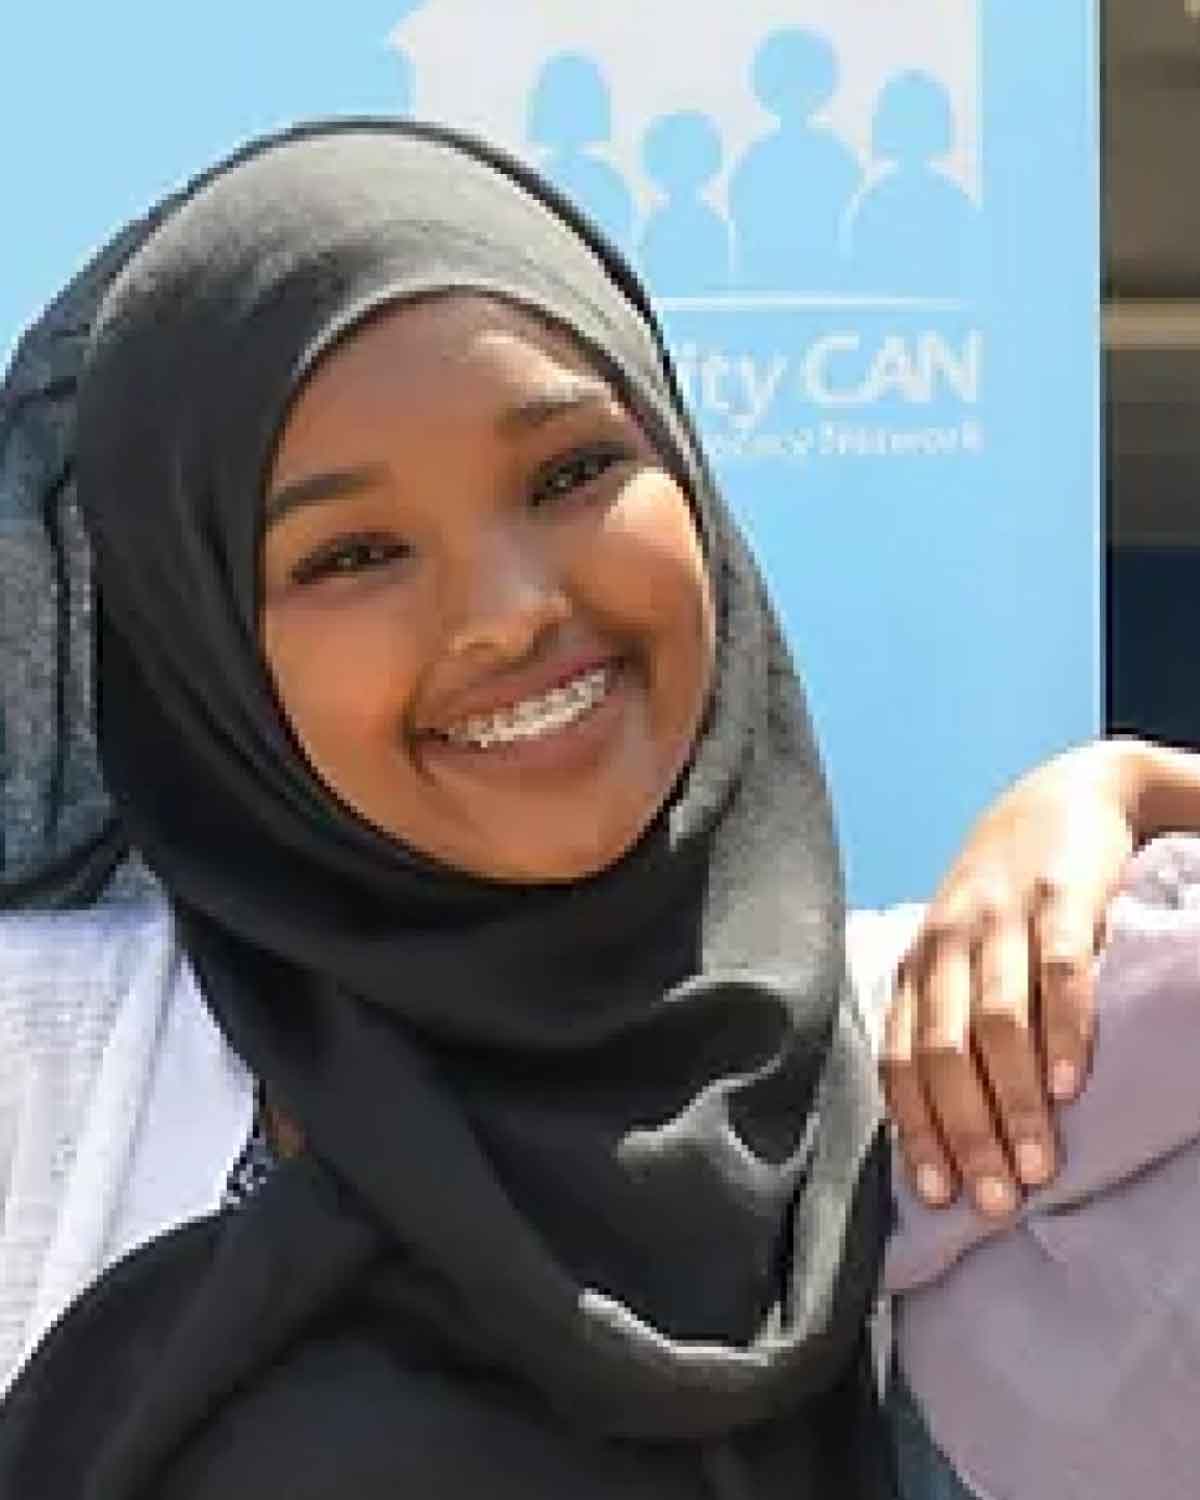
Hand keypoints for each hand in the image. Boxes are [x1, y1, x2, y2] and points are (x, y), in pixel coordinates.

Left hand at [882, 741, 1138, 1216]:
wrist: (1072, 790)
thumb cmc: (1012, 891)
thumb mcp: (965, 945)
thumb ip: (951, 1013)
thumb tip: (947, 1120)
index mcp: (920, 962)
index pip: (898, 1058)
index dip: (915, 1129)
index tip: (938, 1196)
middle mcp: (947, 940)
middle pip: (940, 1052)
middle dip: (964, 1132)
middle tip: (997, 1201)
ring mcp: (1001, 916)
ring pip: (993, 1023)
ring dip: (1012, 1100)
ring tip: (1039, 1165)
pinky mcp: (1059, 896)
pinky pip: (1054, 971)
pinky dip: (1061, 1030)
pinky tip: (1072, 1084)